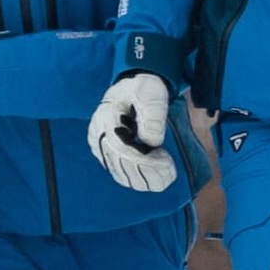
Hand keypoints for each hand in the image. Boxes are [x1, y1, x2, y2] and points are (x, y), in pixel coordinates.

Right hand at [85, 73, 178, 191]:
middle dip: (147, 172)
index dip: (144, 160)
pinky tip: (155, 179)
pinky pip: (119, 172)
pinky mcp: (105, 153)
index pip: (121, 147)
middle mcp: (98, 132)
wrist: (133, 89)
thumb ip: (153, 116)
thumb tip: (152, 143)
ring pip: (119, 172)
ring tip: (166, 178)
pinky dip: (137, 179)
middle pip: (119, 162)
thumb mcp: (152, 96)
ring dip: (143, 180)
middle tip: (170, 175)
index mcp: (107, 116)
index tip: (167, 163)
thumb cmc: (144, 91)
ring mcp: (100, 144)